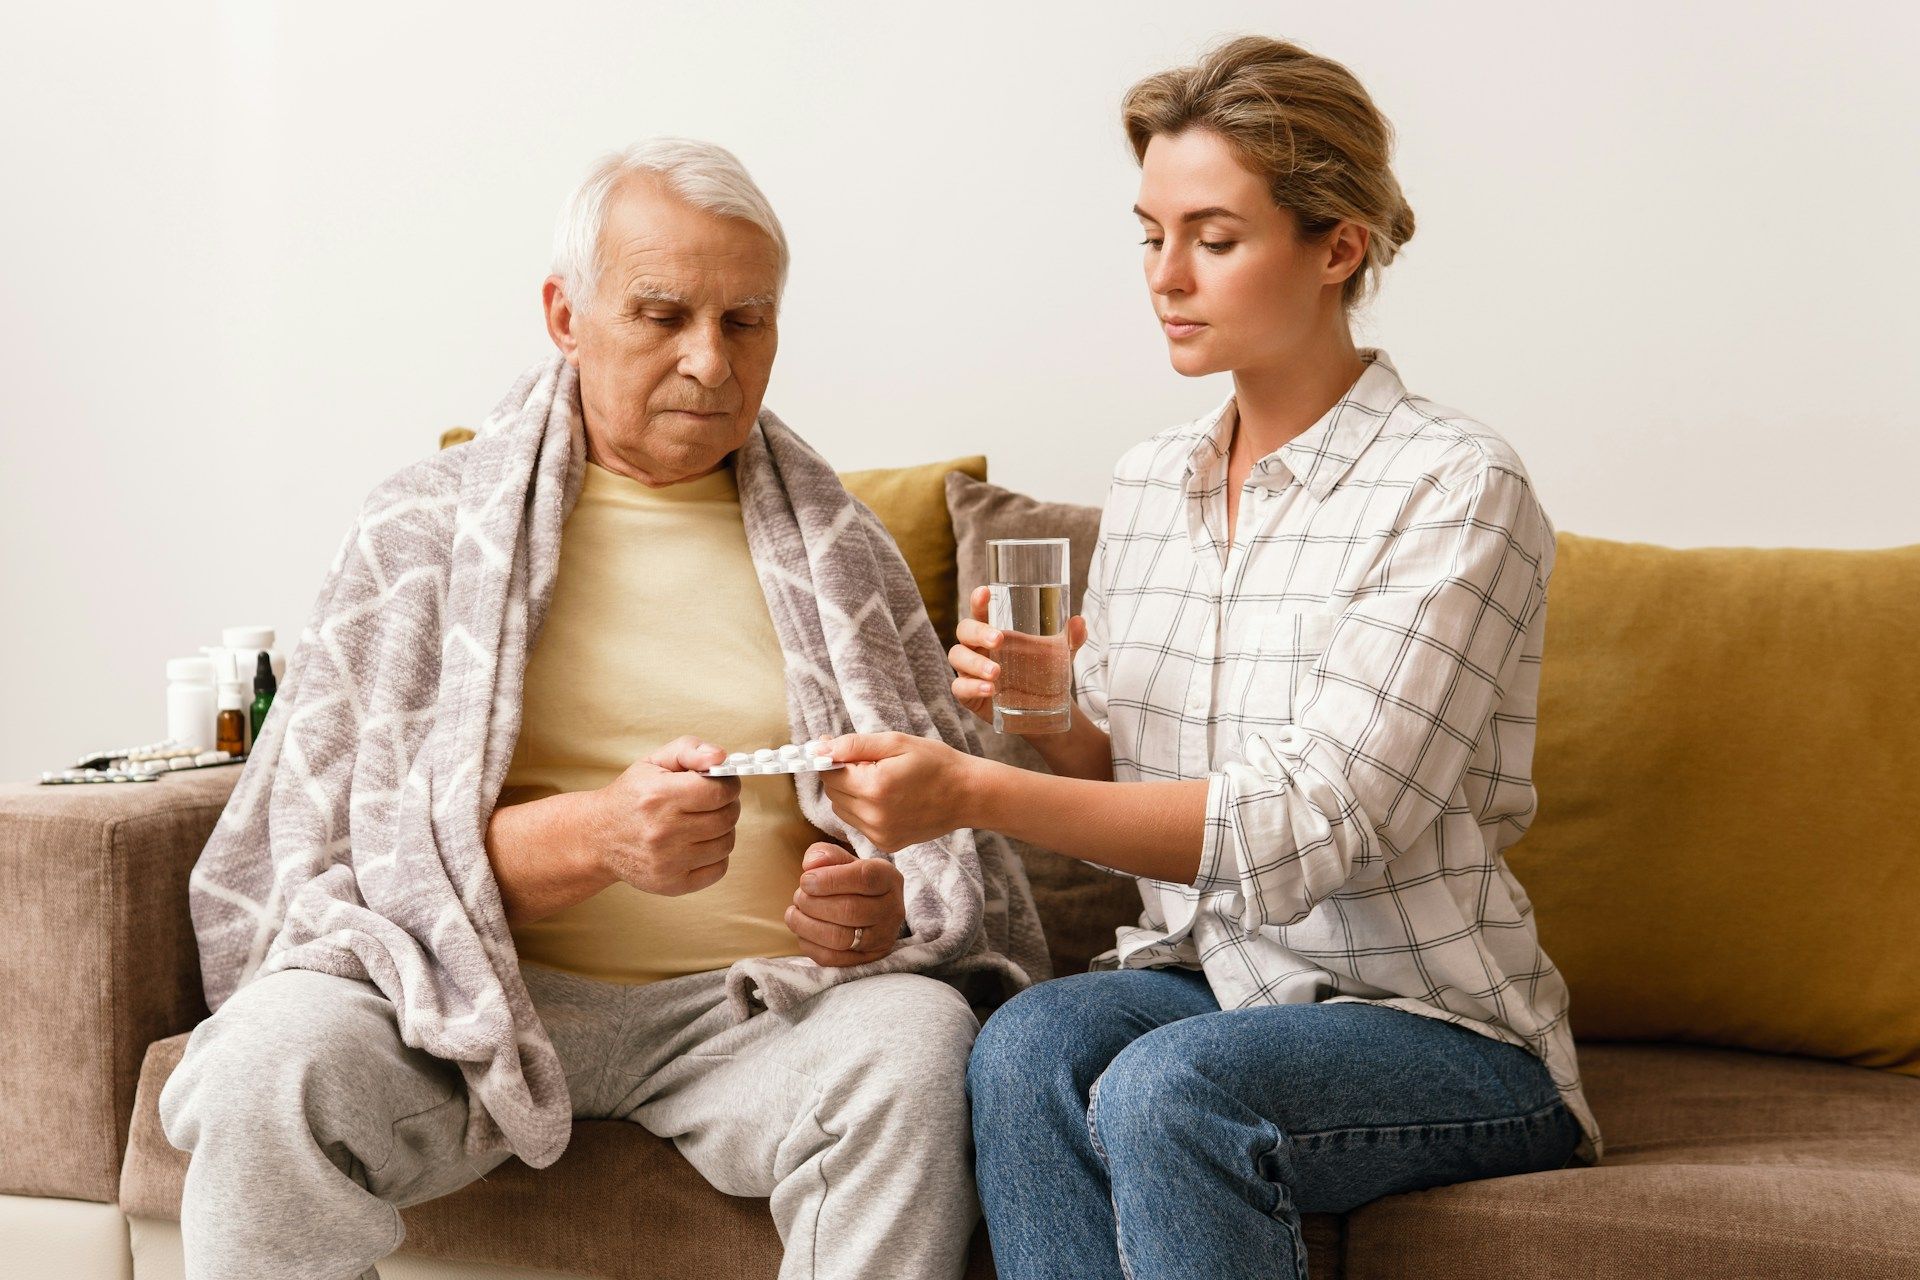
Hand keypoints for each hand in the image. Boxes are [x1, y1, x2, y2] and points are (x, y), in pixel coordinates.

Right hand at [585, 737, 740, 896]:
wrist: (598, 837)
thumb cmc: (631, 796)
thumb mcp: (654, 762)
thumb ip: (690, 750)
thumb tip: (721, 757)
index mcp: (659, 796)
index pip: (719, 792)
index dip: (729, 784)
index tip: (723, 783)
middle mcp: (662, 831)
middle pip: (726, 818)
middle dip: (728, 805)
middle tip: (714, 801)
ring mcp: (667, 862)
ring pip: (726, 843)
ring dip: (723, 830)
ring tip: (705, 821)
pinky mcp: (671, 884)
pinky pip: (718, 869)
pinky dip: (716, 855)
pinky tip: (699, 844)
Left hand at [784, 842, 905, 966]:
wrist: (867, 907)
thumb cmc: (849, 879)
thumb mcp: (841, 860)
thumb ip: (824, 854)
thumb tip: (810, 865)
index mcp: (888, 878)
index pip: (864, 878)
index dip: (829, 879)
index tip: (805, 880)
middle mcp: (892, 909)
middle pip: (850, 910)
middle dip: (813, 903)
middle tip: (799, 896)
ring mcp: (882, 938)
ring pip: (840, 938)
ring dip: (807, 925)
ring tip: (795, 913)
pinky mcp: (867, 960)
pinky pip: (832, 958)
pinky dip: (809, 944)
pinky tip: (802, 931)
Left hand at [821, 732, 980, 852]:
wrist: (968, 794)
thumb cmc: (936, 763)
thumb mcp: (896, 742)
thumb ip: (853, 745)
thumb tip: (819, 746)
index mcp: (873, 787)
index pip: (828, 773)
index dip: (835, 759)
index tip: (850, 752)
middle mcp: (873, 816)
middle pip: (833, 793)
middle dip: (843, 776)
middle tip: (873, 765)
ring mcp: (879, 834)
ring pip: (842, 810)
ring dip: (851, 794)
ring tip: (882, 782)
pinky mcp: (886, 844)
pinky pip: (858, 824)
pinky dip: (864, 810)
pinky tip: (888, 800)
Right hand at [950, 585, 1087, 724]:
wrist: (1044, 710)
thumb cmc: (1043, 674)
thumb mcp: (1060, 656)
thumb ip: (1071, 639)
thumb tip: (1080, 621)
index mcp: (993, 632)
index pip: (980, 612)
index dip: (978, 601)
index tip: (984, 591)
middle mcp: (977, 648)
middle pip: (964, 631)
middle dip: (978, 633)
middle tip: (998, 640)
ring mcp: (970, 671)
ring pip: (957, 658)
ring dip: (974, 663)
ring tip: (996, 672)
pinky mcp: (969, 695)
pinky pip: (959, 688)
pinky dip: (972, 687)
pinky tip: (990, 690)